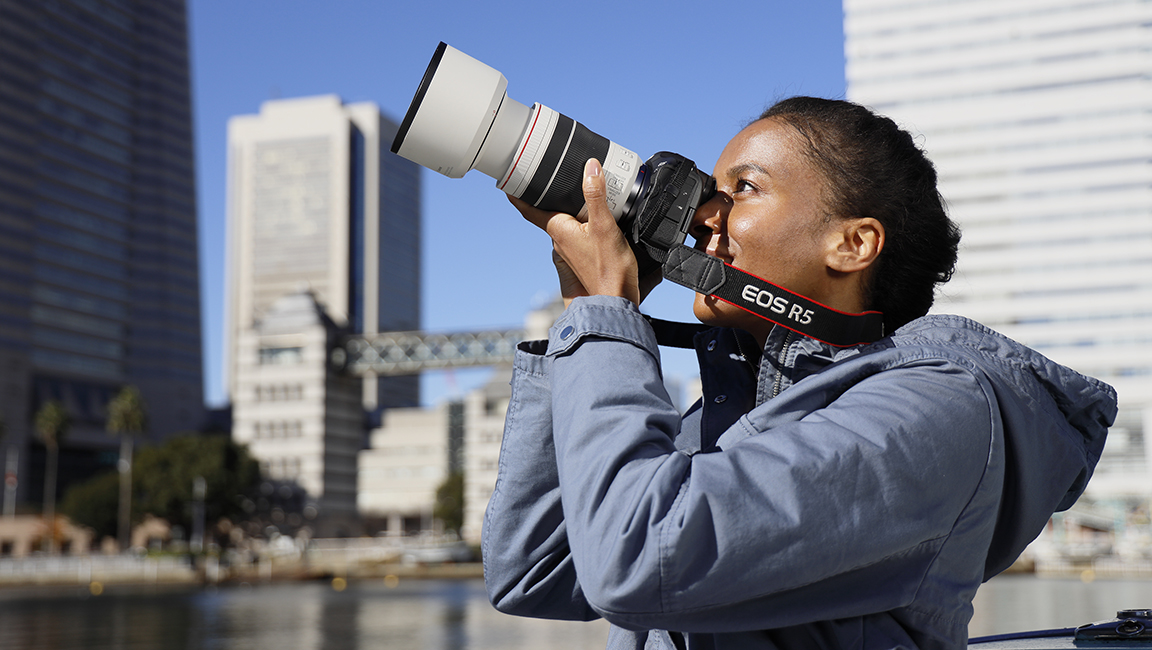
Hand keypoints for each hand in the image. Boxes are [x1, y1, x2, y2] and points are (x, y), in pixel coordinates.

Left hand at [510, 159, 644, 306]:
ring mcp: (572, 249)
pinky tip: (595, 215)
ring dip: (566, 206)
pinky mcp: (585, 254)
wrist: (617, 298)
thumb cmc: (609, 269)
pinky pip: (578, 230)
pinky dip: (581, 218)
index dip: (517, 196)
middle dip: (545, 195)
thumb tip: (590, 168)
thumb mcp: (604, 225)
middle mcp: (561, 240)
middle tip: (543, 176)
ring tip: (575, 190)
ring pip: (564, 221)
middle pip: (548, 212)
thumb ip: (596, 195)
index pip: (530, 210)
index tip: (507, 183)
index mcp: (559, 230)